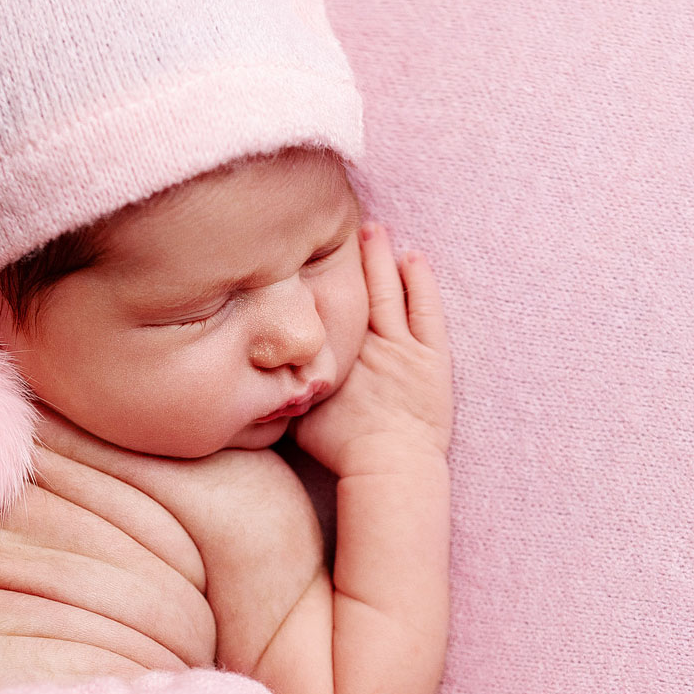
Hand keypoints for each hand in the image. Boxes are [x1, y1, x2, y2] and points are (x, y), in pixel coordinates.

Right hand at [295, 222, 452, 472]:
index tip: (306, 258)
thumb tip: (262, 381)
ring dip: (378, 259)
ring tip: (372, 229)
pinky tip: (412, 256)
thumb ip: (288, 391)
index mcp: (331, 356)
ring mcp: (399, 345)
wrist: (388, 466)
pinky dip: (419, 281)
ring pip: (387, 291)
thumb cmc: (345, 451)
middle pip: (352, 290)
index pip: (322, 308)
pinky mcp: (432, 354)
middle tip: (339, 228)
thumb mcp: (301, 419)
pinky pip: (425, 308)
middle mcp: (363, 343)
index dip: (316, 281)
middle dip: (345, 258)